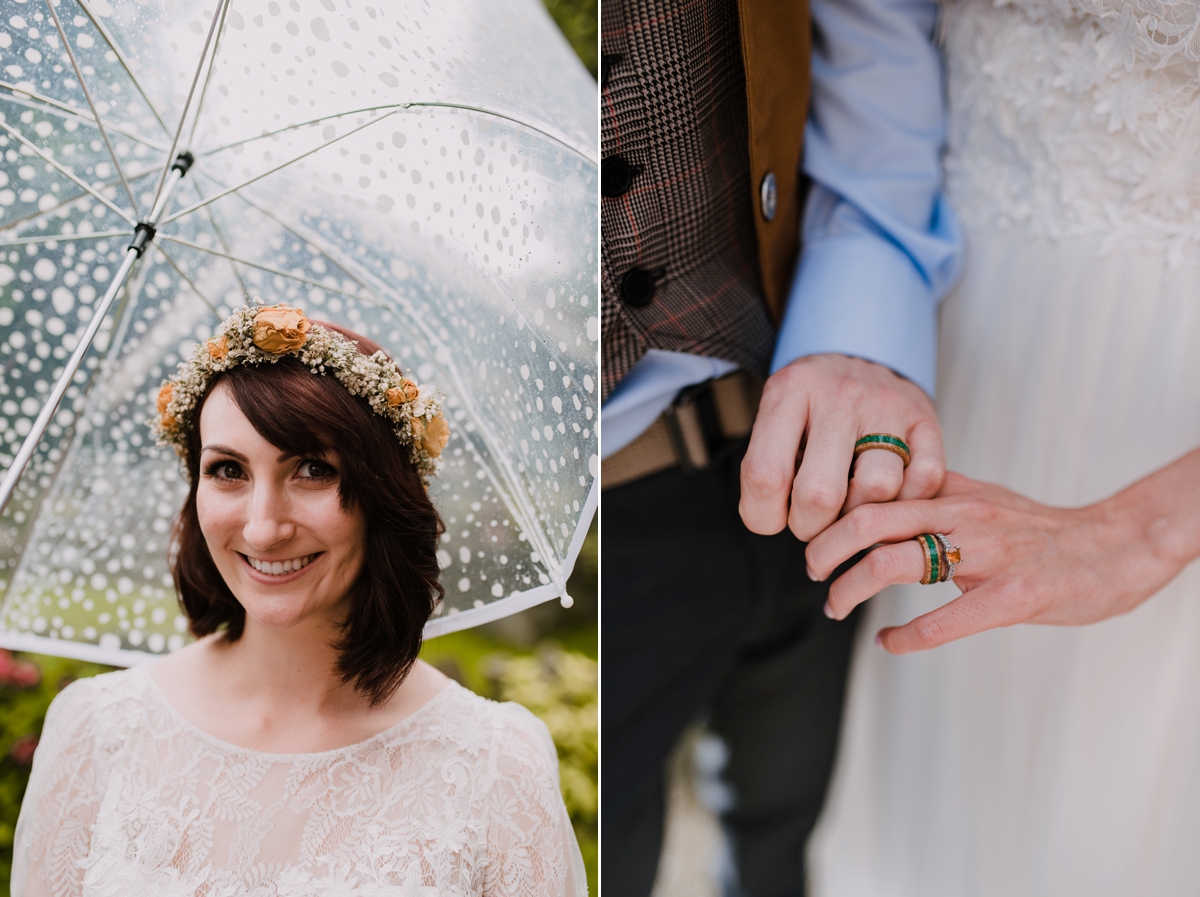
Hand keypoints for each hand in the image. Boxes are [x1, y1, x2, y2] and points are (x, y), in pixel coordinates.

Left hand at [740, 354, 944, 540]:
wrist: (859, 355)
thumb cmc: (810, 402)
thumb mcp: (774, 417)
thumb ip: (765, 465)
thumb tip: (770, 523)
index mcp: (790, 392)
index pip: (765, 475)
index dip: (764, 515)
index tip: (771, 518)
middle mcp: (840, 394)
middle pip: (821, 493)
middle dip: (809, 526)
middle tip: (808, 521)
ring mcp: (887, 405)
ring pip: (876, 489)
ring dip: (857, 517)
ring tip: (845, 507)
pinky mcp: (925, 420)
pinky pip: (924, 479)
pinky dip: (904, 502)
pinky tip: (884, 498)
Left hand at [806, 469, 1199, 653]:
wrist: (1117, 546)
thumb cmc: (1043, 530)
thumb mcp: (984, 497)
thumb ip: (934, 495)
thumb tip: (885, 496)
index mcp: (953, 491)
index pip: (875, 491)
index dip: (833, 513)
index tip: (814, 533)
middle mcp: (963, 513)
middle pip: (869, 519)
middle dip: (826, 548)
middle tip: (811, 570)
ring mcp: (987, 554)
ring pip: (894, 561)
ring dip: (850, 587)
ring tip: (835, 605)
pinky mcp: (1013, 595)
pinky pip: (944, 619)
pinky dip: (905, 637)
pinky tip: (887, 643)